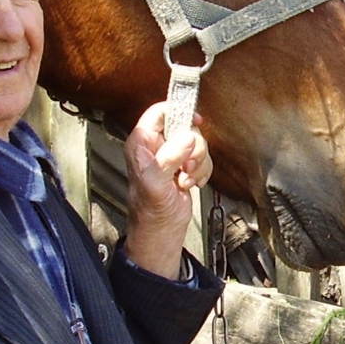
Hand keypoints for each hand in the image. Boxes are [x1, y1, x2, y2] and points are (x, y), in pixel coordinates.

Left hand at [118, 102, 212, 278]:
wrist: (161, 231)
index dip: (178, 111)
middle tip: (185, 166)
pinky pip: (203, 159)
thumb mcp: (155, 183)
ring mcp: (172, 156)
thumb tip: (186, 137)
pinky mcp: (184, 166)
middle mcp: (156, 146)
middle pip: (185, 127)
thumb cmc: (149, 211)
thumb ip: (168, 158)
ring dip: (198, 163)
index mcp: (141, 143)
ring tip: (185, 179)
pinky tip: (191, 183)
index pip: (159, 112)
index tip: (195, 121)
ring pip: (197, 143)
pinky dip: (202, 171)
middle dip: (193, 148)